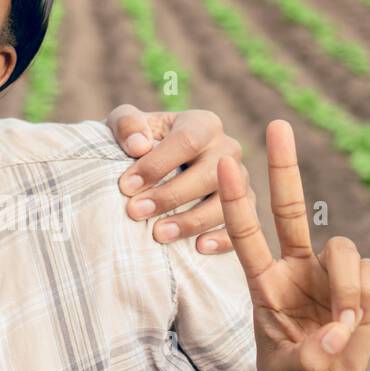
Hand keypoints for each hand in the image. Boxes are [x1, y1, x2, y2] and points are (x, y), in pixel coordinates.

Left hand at [106, 105, 249, 253]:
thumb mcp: (126, 123)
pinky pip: (241, 225)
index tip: (126, 186)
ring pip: (225, 203)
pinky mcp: (243, 207)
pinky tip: (199, 247)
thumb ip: (127, 124)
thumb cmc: (139, 140)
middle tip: (136, 212)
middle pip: (209, 174)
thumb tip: (138, 146)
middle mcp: (228, 150)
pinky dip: (222, 238)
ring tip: (159, 234)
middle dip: (170, 195)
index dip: (157, 164)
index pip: (186, 141)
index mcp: (203, 124)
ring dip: (191, 220)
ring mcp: (240, 180)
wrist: (152, 163)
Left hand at [219, 120, 369, 370]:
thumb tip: (330, 339)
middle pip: (288, 208)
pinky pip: (369, 275)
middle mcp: (296, 267)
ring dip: (344, 288)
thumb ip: (304, 359)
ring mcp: (331, 273)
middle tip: (275, 124)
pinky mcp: (365, 284)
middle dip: (283, 166)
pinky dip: (363, 302)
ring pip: (340, 249)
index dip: (235, 200)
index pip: (244, 233)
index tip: (225, 164)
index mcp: (264, 281)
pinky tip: (356, 327)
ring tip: (340, 327)